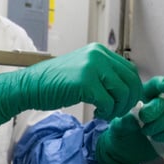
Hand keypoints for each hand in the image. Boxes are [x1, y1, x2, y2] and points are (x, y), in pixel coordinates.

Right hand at [0, 43, 141, 125]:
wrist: (31, 86)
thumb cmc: (53, 82)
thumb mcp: (83, 70)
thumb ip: (103, 74)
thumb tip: (126, 89)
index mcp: (99, 51)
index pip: (130, 70)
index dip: (132, 90)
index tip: (125, 102)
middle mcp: (98, 55)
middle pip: (130, 81)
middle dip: (128, 101)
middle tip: (117, 112)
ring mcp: (92, 67)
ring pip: (122, 92)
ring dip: (117, 108)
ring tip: (105, 113)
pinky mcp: (85, 82)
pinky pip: (108, 102)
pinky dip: (105, 112)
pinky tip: (96, 113)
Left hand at [95, 76, 163, 163]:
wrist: (124, 150)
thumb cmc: (122, 132)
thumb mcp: (118, 126)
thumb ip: (124, 121)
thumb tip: (133, 118)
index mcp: (145, 96)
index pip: (156, 85)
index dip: (162, 83)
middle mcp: (161, 105)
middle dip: (155, 110)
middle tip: (143, 119)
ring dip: (162, 123)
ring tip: (146, 132)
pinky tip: (156, 138)